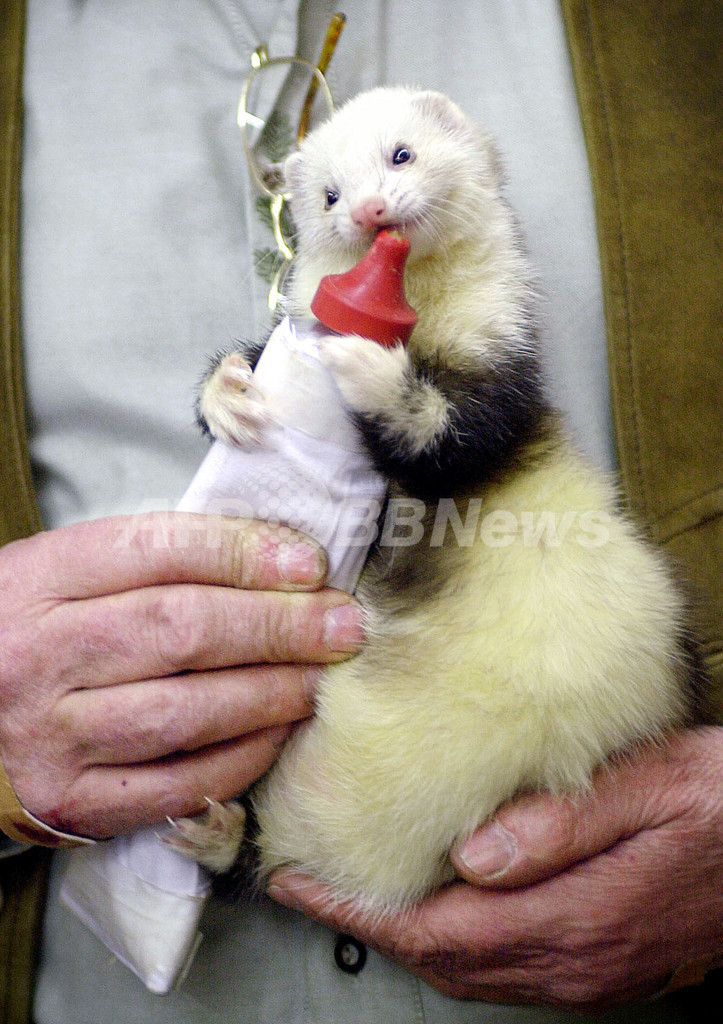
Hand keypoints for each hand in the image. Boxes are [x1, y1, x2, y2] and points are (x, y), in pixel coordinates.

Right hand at [0, 512, 362, 838]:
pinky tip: (281, 732)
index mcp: (40, 580)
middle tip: (343, 624)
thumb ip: (150, 564)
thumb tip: (274, 561)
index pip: (156, 551)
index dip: (243, 553)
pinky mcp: (71, 802)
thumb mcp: (63, 576)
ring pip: (185, 711)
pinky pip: (176, 784)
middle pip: (181, 630)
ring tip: (323, 678)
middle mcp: (42, 656)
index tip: (308, 562)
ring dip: (272, 693)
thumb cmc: (26, 633)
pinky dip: (242, 757)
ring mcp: (52, 736)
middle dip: (279, 625)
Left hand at [268, 726, 722, 1010]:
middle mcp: (575, 960)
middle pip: (441, 959)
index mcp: (579, 916)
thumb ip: (566, 824)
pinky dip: (451, 942)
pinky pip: (502, 967)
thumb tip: (472, 855)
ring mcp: (588, 973)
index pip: (438, 928)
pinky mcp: (599, 965)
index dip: (358, 909)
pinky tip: (438, 905)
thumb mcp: (656, 787)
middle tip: (308, 879)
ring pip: (468, 970)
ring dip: (404, 935)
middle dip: (364, 923)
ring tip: (354, 888)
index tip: (300, 881)